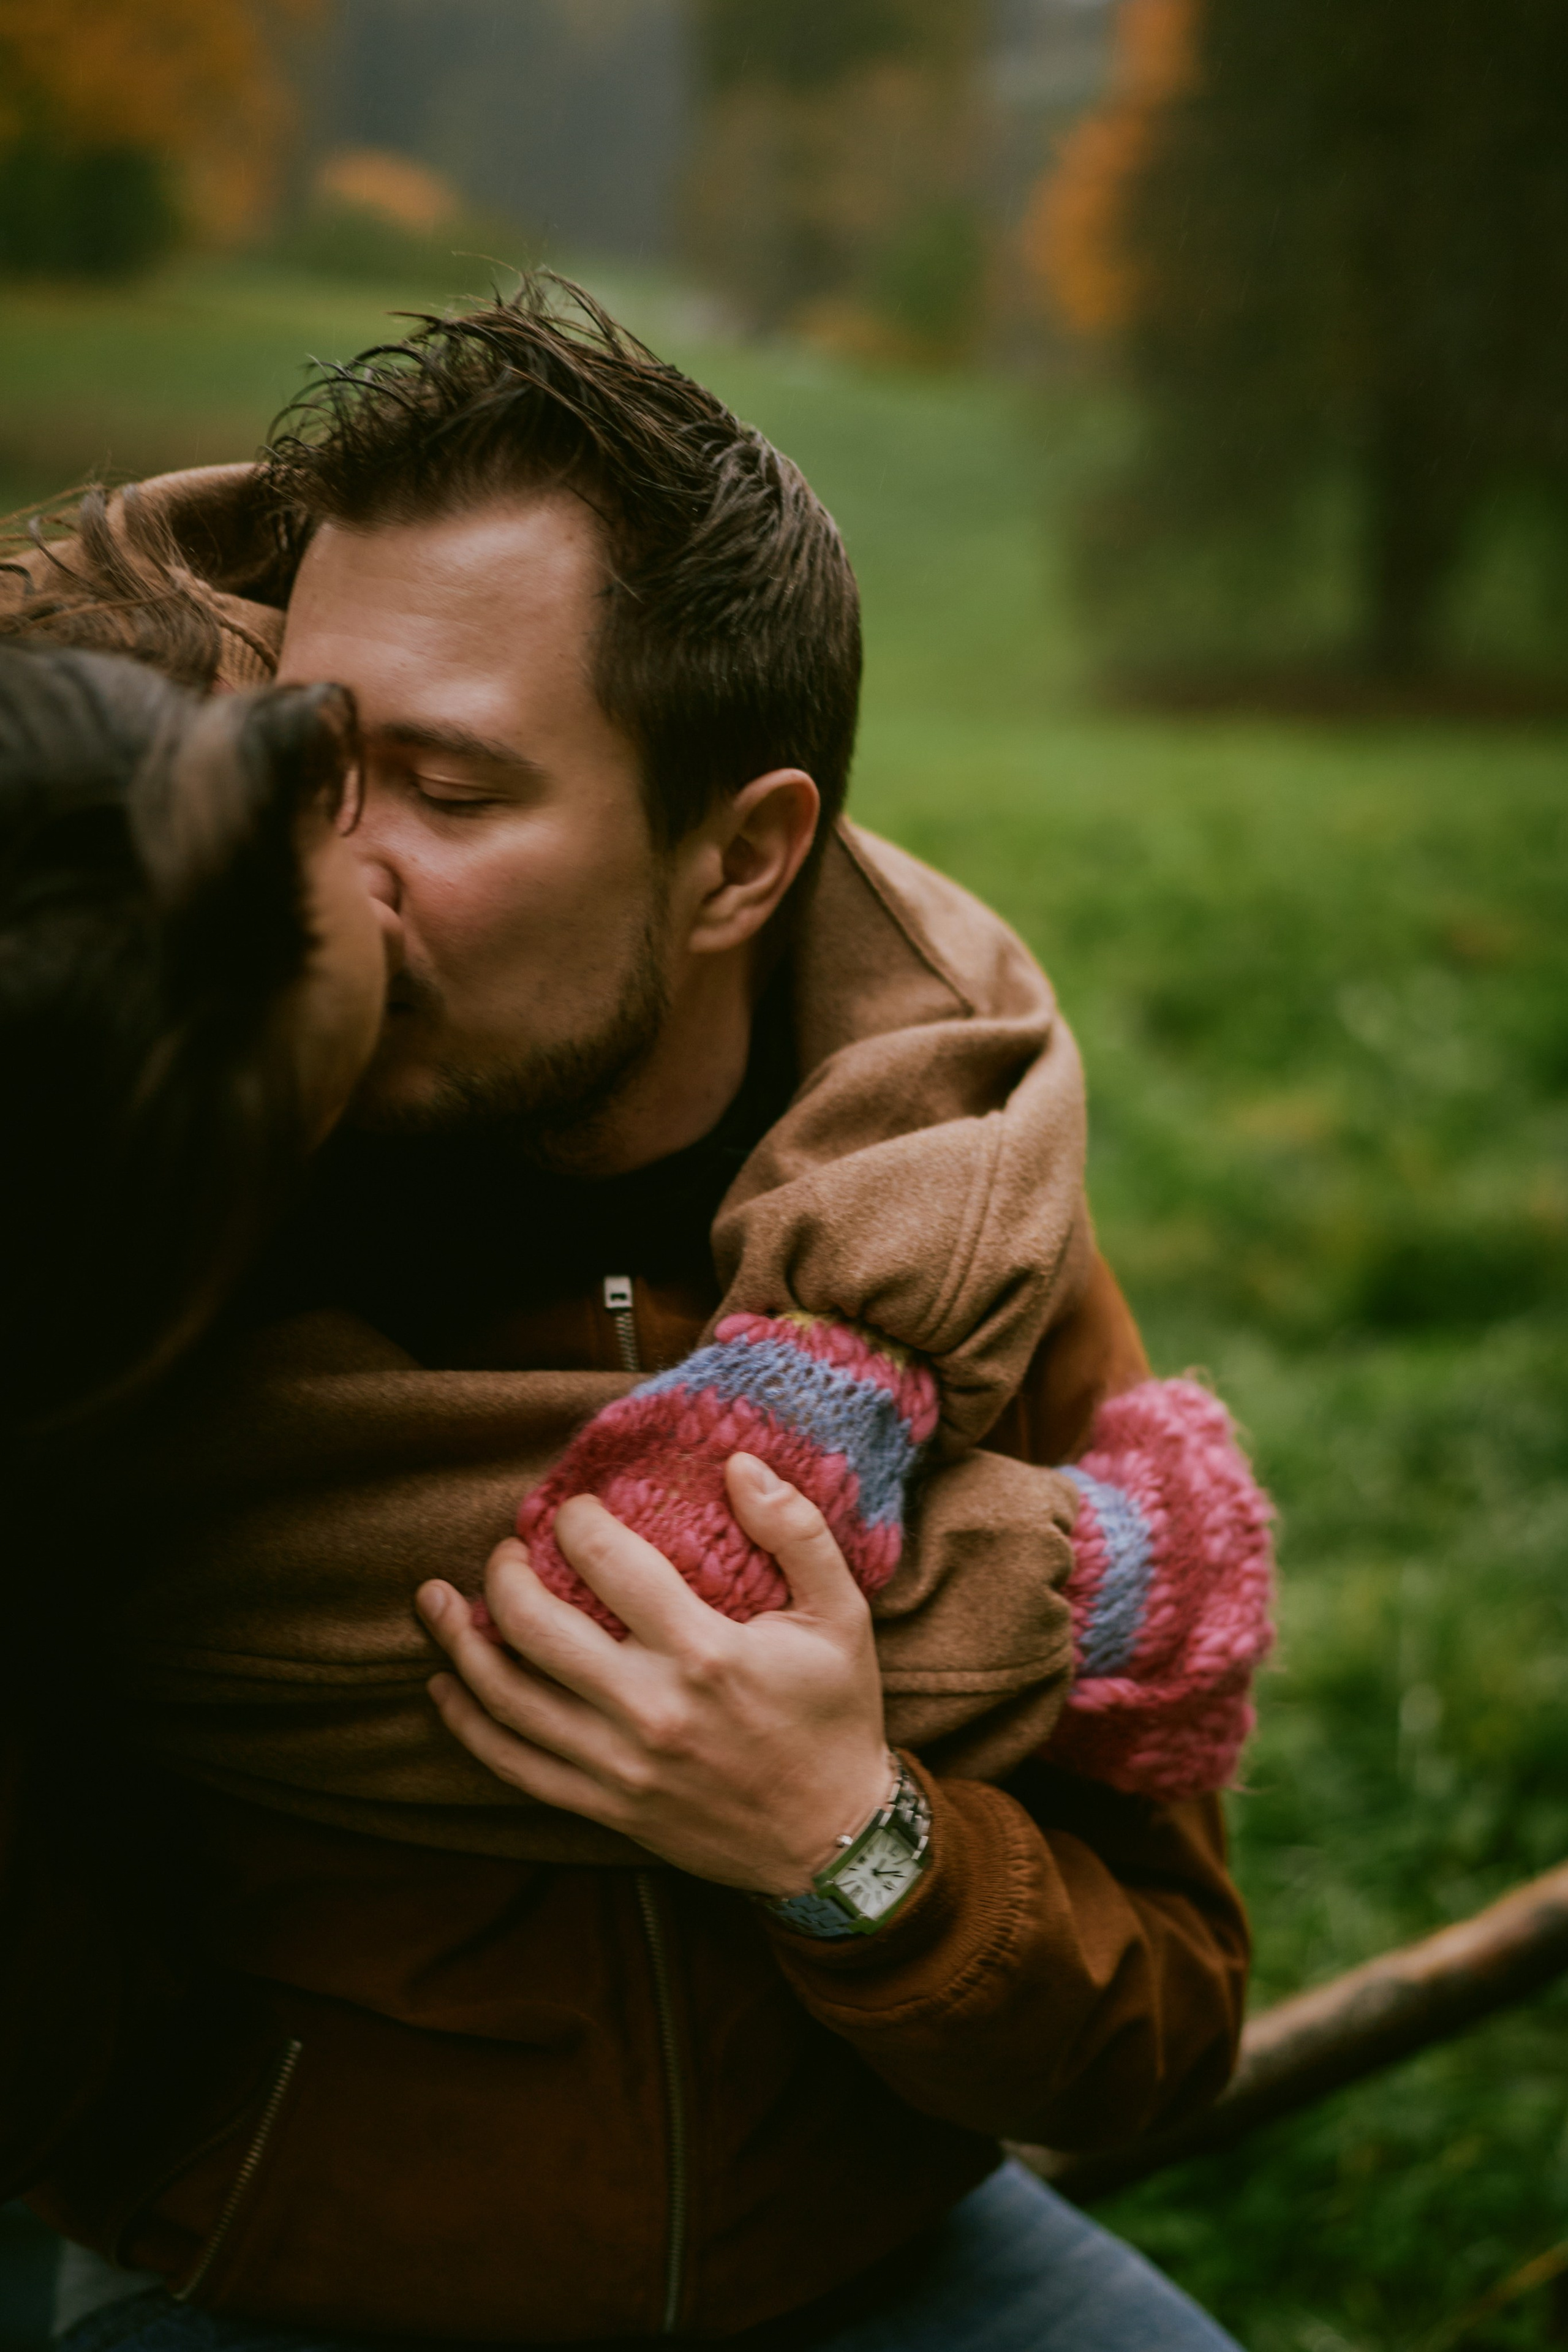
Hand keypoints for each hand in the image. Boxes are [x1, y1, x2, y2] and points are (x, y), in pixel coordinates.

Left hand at [416, 1453, 890, 1894]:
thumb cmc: (835, 1717)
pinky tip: (445, 1686)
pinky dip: (468, 1722)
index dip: (576, 1521)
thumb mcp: (842, 1615)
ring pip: (508, 1698)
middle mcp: (653, 1709)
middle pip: (537, 1627)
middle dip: (504, 1574)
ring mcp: (621, 1764)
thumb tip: (738, 1464)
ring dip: (460, 1642)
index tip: (572, 1508)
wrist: (833, 1838)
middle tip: (506, 1549)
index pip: (611, 1563)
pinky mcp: (605, 1806)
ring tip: (435, 1600)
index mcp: (707, 1653)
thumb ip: (796, 1530)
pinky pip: (513, 1764)